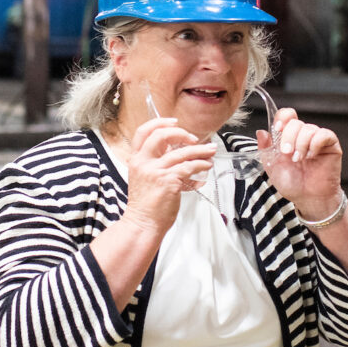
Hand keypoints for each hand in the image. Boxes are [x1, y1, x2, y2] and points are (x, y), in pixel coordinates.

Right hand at [121, 117, 215, 236]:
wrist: (143, 224)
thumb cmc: (146, 204)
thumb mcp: (145, 177)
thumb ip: (156, 162)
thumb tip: (176, 150)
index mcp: (136, 159)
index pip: (143, 132)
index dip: (160, 123)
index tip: (174, 122)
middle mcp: (143, 162)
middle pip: (162, 135)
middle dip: (181, 133)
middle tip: (194, 139)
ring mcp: (156, 171)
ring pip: (182, 152)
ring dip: (200, 150)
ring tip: (211, 152)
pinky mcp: (169, 181)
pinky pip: (189, 167)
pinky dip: (201, 164)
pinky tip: (207, 166)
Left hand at [258, 107, 343, 218]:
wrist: (308, 198)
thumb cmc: (292, 184)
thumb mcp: (272, 166)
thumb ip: (265, 149)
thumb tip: (261, 132)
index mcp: (289, 137)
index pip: (286, 116)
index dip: (281, 118)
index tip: (277, 129)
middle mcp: (303, 135)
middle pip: (295, 122)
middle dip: (288, 137)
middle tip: (287, 153)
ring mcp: (317, 139)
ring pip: (308, 128)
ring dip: (301, 144)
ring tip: (299, 160)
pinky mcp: (331, 145)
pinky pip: (324, 134)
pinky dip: (315, 144)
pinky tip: (311, 156)